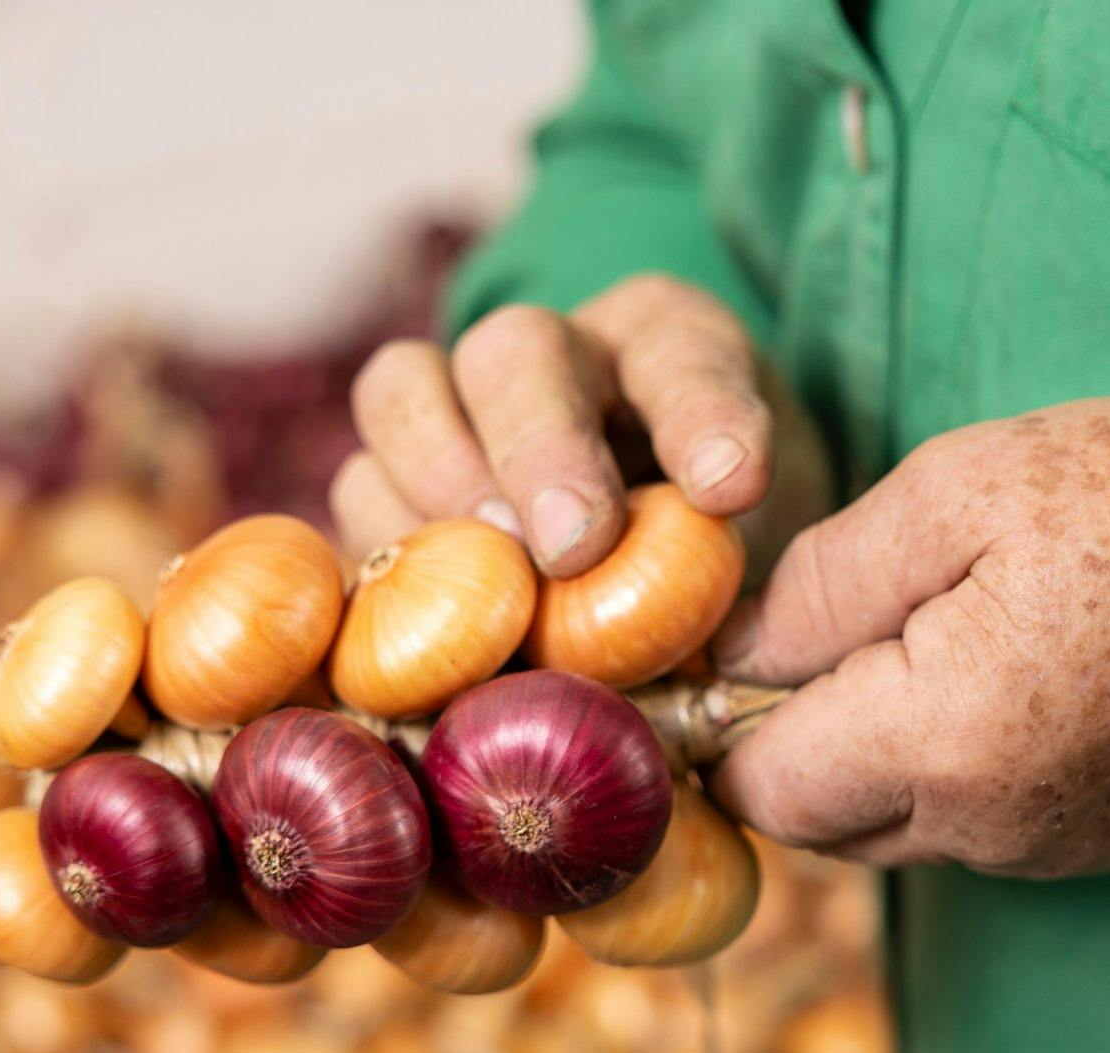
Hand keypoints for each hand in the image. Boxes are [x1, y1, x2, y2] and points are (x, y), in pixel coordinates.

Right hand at [332, 274, 829, 576]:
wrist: (659, 578)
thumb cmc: (717, 560)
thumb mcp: (756, 562)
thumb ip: (728, 584)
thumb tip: (694, 647)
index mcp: (666, 349)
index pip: (684, 352)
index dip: (702, 415)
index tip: (731, 488)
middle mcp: (554, 354)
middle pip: (515, 352)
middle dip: (541, 450)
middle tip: (571, 549)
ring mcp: (456, 405)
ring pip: (402, 394)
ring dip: (436, 491)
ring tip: (490, 586)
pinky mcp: (391, 483)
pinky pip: (353, 490)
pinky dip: (379, 552)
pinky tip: (426, 625)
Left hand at [709, 397, 1109, 876]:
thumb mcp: (964, 490)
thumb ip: (823, 582)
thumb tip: (725, 652)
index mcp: (942, 737)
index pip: (757, 782)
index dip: (721, 714)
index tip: (733, 642)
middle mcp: (982, 827)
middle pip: (810, 819)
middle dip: (787, 734)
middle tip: (835, 625)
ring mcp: (1038, 852)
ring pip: (880, 828)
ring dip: (864, 752)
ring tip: (926, 638)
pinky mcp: (1081, 851)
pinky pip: (956, 828)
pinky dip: (938, 768)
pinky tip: (992, 677)